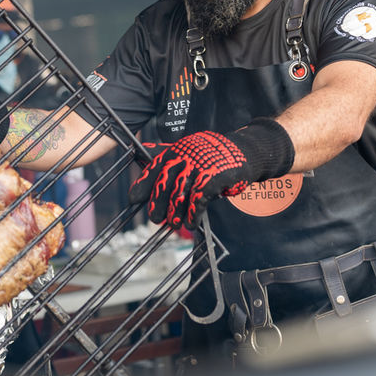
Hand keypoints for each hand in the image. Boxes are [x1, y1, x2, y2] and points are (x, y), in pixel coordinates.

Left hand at [129, 132, 251, 228]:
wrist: (242, 152)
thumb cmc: (210, 155)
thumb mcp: (186, 150)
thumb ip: (164, 154)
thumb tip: (139, 153)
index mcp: (175, 151)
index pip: (154, 168)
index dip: (143, 184)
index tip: (133, 199)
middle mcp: (185, 157)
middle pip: (165, 184)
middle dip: (158, 203)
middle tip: (155, 218)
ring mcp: (199, 166)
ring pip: (180, 194)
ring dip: (176, 213)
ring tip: (174, 224)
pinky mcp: (214, 176)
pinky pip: (199, 199)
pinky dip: (194, 213)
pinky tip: (192, 223)